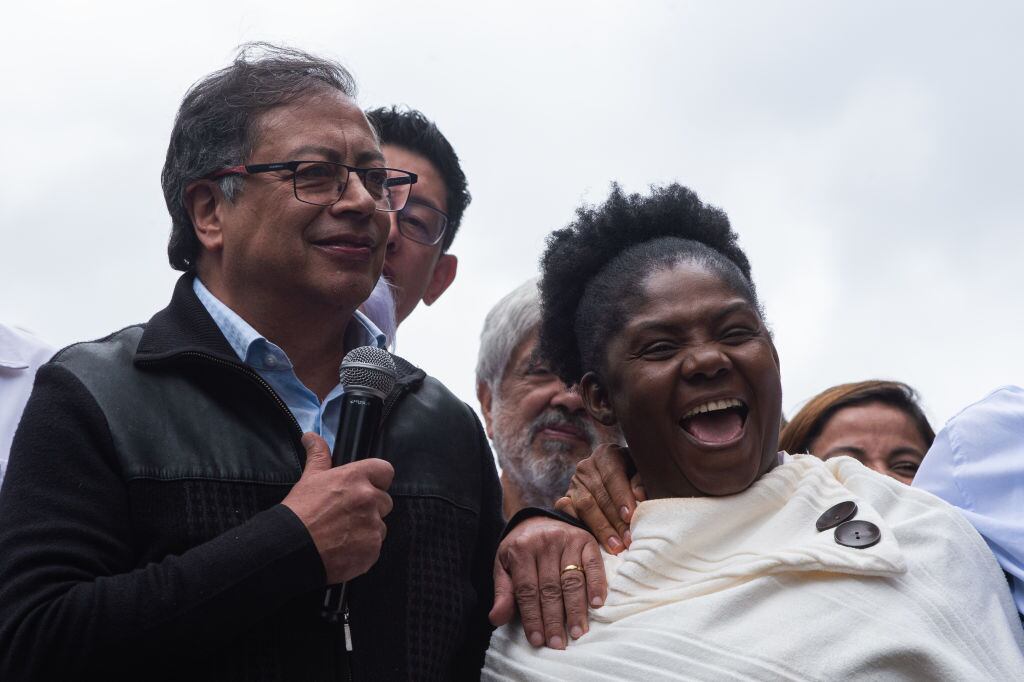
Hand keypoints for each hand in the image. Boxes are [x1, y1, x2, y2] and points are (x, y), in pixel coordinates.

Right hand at [282, 432, 393, 583]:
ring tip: (343, 534)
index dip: (377, 480)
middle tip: (347, 515)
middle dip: (370, 508)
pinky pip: (375, 547)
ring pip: (380, 526)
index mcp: (356, 478)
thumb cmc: (299, 513)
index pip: (385, 471)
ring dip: (367, 530)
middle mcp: (369, 499)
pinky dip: (363, 549)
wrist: (291, 548)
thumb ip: (319, 455)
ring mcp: (373, 525)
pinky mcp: (373, 549)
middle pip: (384, 501)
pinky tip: (344, 548)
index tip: (366, 487)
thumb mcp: (309, 478)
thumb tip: (311, 436)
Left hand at [489, 517, 605, 649]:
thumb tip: (496, 619)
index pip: (527, 590)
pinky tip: (597, 604)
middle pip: (550, 588)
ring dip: (576, 608)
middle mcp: (545, 543)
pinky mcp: (586, 539)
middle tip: (558, 643)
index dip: (532, 617)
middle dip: (554, 619)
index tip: (538, 640)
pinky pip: (594, 564)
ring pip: (572, 579)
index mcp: (521, 549)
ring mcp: (567, 539)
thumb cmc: (521, 548)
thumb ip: (503, 592)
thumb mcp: (504, 565)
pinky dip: (597, 585)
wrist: (539, 517)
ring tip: (577, 632)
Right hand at [554, 443, 646, 553]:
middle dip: (615, 521)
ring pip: (585, 507)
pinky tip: (594, 542)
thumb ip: (642, 481)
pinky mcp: (565, 498)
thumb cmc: (635, 475)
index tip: (630, 516)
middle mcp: (587, 466)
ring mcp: (574, 483)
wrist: (618, 477)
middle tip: (628, 540)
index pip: (612, 476)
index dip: (621, 497)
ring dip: (601, 529)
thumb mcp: (642, 472)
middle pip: (600, 496)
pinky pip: (568, 514)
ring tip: (616, 546)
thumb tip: (639, 495)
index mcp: (606, 454)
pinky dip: (582, 527)